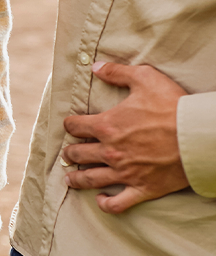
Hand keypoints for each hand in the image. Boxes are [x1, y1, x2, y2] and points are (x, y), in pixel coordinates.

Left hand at [63, 61, 190, 212]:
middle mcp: (111, 151)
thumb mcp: (145, 78)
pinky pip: (118, 203)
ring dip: (77, 178)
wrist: (200, 136)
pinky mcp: (143, 189)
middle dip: (71, 152)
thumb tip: (96, 67)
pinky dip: (106, 204)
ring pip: (90, 179)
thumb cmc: (174, 106)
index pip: (74, 126)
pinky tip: (100, 200)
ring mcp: (126, 172)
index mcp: (107, 125)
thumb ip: (117, 72)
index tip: (73, 125)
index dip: (71, 124)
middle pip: (77, 154)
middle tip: (70, 153)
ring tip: (71, 178)